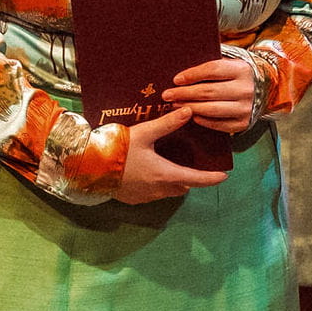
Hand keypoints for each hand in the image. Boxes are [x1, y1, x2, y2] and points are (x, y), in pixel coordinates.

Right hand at [114, 109, 231, 200]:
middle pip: (183, 186)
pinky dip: (156, 186)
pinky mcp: (133, 199)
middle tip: (192, 165)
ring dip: (172, 182)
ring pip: (168, 192)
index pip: (196, 179)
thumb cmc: (117, 149)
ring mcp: (145, 197)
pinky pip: (152, 194)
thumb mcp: (144, 133)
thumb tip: (188, 111)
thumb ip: (167, 124)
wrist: (88, 166)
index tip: (223, 176)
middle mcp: (158, 189)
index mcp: (165, 174)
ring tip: (169, 166)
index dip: (211, 178)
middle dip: (190, 178)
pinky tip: (147, 173)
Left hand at [161, 55, 256, 132]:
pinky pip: (218, 124)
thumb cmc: (237, 75)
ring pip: (211, 109)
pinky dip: (202, 120)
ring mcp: (245, 108)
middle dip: (184, 94)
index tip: (176, 79)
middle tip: (168, 95)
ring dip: (189, 108)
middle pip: (208, 92)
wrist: (266, 90)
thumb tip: (181, 76)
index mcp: (241, 69)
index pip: (212, 70)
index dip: (192, 75)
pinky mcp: (243, 124)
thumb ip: (211, 68)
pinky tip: (191, 115)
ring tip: (175, 105)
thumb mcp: (230, 64)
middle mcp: (246, 89)